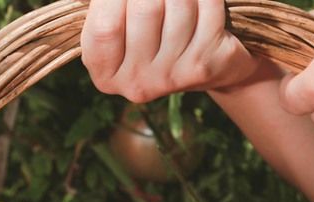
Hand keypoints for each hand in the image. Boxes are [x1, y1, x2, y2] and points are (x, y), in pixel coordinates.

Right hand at [80, 0, 259, 102]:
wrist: (207, 69)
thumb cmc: (152, 37)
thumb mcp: (119, 29)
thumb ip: (108, 8)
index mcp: (105, 75)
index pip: (105, 28)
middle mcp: (136, 82)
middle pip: (146, 10)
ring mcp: (172, 77)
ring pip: (179, 4)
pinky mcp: (204, 65)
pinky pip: (208, 9)